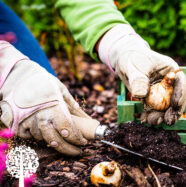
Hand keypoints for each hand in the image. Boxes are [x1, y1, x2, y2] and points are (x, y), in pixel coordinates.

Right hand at [0, 41, 99, 155]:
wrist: (19, 76)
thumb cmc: (44, 83)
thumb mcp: (61, 90)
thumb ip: (73, 106)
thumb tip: (88, 119)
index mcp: (54, 108)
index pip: (68, 129)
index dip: (77, 138)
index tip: (83, 142)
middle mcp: (40, 116)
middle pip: (56, 140)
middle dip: (68, 148)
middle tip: (77, 151)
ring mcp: (27, 121)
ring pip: (42, 139)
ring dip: (53, 142)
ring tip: (62, 140)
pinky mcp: (16, 123)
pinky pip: (28, 137)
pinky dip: (36, 137)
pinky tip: (44, 134)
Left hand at [98, 24, 185, 125]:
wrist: (124, 58)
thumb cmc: (132, 56)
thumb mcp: (134, 66)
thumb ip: (138, 80)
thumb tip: (141, 95)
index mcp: (171, 71)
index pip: (181, 83)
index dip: (180, 94)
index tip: (175, 104)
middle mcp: (169, 83)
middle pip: (176, 99)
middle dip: (173, 111)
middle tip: (168, 121)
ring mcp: (161, 92)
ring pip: (165, 107)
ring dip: (160, 116)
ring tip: (153, 122)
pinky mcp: (152, 99)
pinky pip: (154, 110)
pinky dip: (150, 116)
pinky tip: (144, 120)